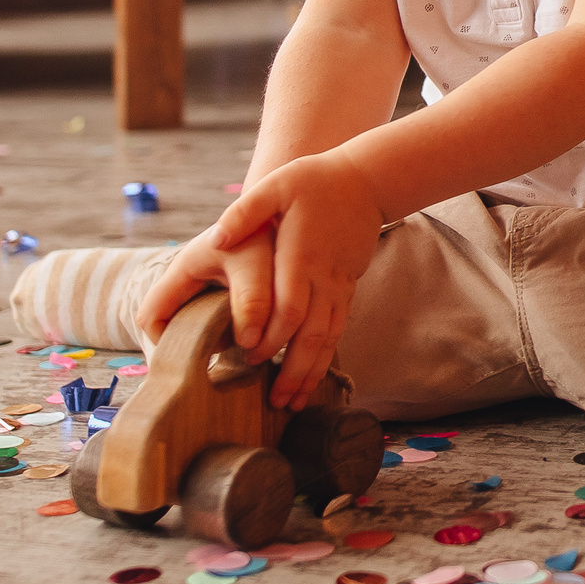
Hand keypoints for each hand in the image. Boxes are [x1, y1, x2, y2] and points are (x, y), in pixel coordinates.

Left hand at [141, 152, 387, 410]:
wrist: (366, 180)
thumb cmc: (315, 181)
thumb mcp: (277, 185)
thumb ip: (246, 212)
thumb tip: (218, 237)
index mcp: (302, 255)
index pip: (290, 307)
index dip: (273, 336)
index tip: (250, 357)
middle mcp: (324, 276)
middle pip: (312, 334)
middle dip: (294, 371)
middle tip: (275, 402)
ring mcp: (340, 284)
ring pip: (329, 338)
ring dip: (312, 373)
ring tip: (293, 403)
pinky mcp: (348, 288)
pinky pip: (339, 329)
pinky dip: (327, 357)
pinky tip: (314, 378)